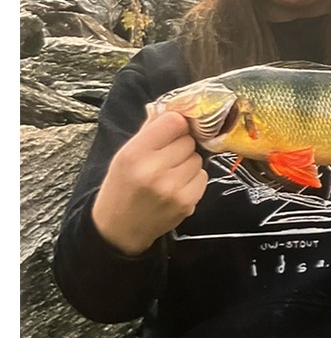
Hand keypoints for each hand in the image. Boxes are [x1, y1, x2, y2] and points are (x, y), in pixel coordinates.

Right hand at [92, 112, 207, 255]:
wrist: (119, 230)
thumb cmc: (122, 186)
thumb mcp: (125, 155)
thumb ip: (149, 130)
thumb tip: (173, 107)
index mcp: (135, 153)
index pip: (173, 122)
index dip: (176, 124)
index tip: (170, 131)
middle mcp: (154, 170)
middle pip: (188, 140)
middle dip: (181, 145)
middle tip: (166, 156)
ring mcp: (172, 189)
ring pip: (197, 158)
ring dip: (188, 162)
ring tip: (170, 173)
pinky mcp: (186, 203)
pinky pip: (203, 177)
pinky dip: (194, 179)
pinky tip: (177, 186)